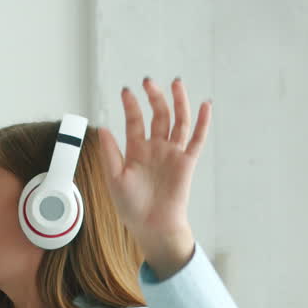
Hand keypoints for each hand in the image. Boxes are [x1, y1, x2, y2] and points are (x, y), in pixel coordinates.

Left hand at [98, 77, 209, 275]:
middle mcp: (156, 148)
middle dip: (154, 97)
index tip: (126, 91)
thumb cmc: (131, 207)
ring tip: (176, 83)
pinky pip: (197, 138)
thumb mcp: (114, 178)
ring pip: (178, 121)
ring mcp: (172, 153)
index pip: (135, 121)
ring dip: (178, 102)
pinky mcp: (187, 162)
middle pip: (158, 115)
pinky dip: (202, 122)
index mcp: (137, 150)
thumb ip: (109, 153)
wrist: (152, 226)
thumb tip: (102, 128)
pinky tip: (205, 105)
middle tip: (149, 81)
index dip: (131, 106)